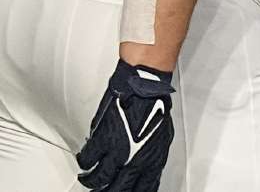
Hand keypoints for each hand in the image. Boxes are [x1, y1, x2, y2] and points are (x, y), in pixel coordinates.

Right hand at [76, 60, 175, 191]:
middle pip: (118, 189)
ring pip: (98, 179)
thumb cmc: (155, 107)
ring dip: (91, 182)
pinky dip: (83, 163)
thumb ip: (151, 158)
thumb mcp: (162, 139)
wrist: (145, 90)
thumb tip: (146, 170)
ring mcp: (118, 152)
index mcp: (153, 161)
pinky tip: (85, 162)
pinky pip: (86, 161)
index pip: (143, 189)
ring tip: (88, 180)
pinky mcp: (102, 140)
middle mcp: (135, 160)